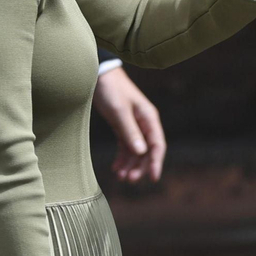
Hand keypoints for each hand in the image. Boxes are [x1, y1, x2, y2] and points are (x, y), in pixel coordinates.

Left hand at [93, 67, 164, 183]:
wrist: (98, 75)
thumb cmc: (111, 89)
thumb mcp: (119, 111)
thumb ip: (130, 131)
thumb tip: (142, 153)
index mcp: (149, 118)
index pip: (157, 145)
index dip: (156, 162)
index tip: (153, 178)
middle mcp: (144, 123)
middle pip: (147, 151)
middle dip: (140, 167)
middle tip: (129, 180)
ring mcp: (133, 125)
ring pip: (135, 151)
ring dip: (129, 165)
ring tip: (120, 177)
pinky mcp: (122, 126)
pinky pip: (125, 146)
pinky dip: (122, 158)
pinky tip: (116, 168)